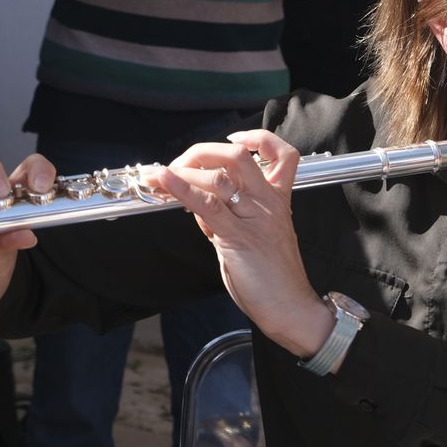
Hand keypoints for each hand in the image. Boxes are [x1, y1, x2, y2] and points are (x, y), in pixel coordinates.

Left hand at [156, 130, 333, 358]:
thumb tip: (196, 202)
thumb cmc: (273, 278)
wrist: (289, 308)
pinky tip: (163, 180)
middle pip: (237, 155)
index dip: (258, 138)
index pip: (281, 153)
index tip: (234, 138)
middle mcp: (268, 202)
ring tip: (157, 178)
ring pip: (218, 176)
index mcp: (277, 199)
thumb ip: (224, 217)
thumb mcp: (249, 239)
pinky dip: (180, 188)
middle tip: (177, 166)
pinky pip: (207, 204)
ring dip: (181, 171)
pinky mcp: (237, 237)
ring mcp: (253, 217)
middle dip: (200, 153)